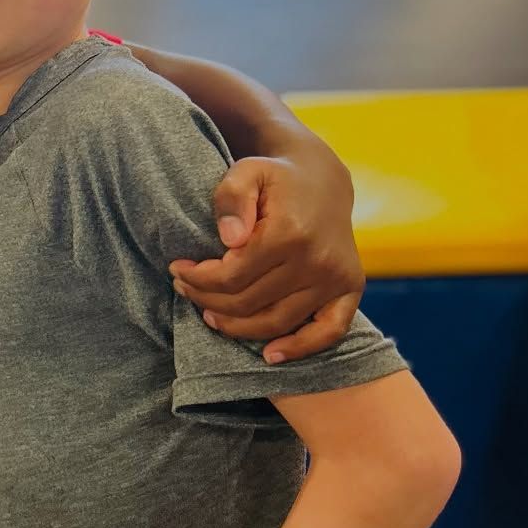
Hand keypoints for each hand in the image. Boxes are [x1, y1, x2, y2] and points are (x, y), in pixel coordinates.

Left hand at [170, 153, 363, 362]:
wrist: (323, 179)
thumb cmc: (275, 177)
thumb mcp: (246, 171)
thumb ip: (231, 198)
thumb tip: (230, 240)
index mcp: (290, 232)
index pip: (231, 275)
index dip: (197, 279)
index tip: (177, 271)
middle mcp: (317, 260)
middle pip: (248, 302)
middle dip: (208, 300)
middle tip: (186, 290)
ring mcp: (336, 278)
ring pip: (275, 322)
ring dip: (236, 327)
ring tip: (209, 314)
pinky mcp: (351, 288)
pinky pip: (328, 332)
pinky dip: (299, 349)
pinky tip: (269, 355)